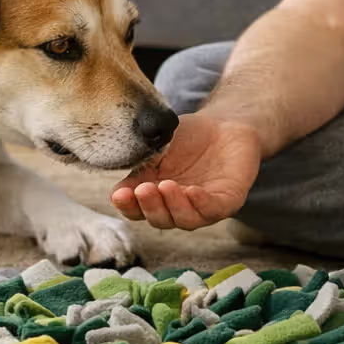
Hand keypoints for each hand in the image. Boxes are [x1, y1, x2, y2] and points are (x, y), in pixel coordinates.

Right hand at [110, 113, 261, 229]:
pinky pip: (212, 209)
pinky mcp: (226, 201)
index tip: (119, 195)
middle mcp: (177, 206)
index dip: (127, 206)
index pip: (137, 210)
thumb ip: (141, 165)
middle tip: (143, 190)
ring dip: (173, 206)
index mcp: (156, 195)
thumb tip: (118, 187)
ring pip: (185, 219)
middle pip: (159, 219)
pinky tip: (192, 190)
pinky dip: (201, 203)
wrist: (225, 124)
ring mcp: (202, 206)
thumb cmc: (189, 137)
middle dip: (149, 207)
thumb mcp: (158, 148)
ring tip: (165, 186)